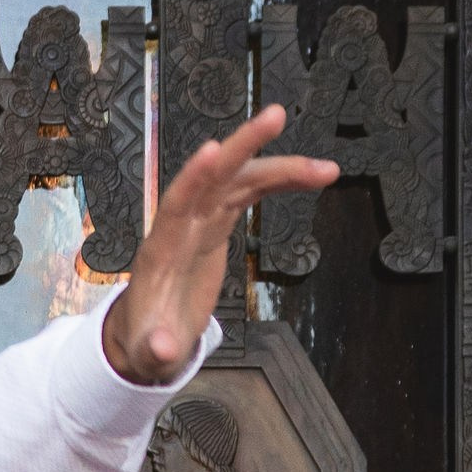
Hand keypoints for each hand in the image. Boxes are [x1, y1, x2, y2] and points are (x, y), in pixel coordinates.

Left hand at [100, 103, 338, 384]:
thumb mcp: (148, 355)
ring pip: (240, 182)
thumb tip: (159, 351)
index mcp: (160, 253)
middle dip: (243, 146)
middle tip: (277, 116)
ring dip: (280, 167)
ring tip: (325, 167)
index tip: (212, 150)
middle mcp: (180, 227)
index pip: (175, 207)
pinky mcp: (216, 226)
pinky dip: (280, 182)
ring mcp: (199, 223)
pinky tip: (312, 175)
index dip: (192, 179)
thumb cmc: (145, 343)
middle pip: (212, 178)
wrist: (147, 337)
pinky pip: (250, 193)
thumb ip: (155, 351)